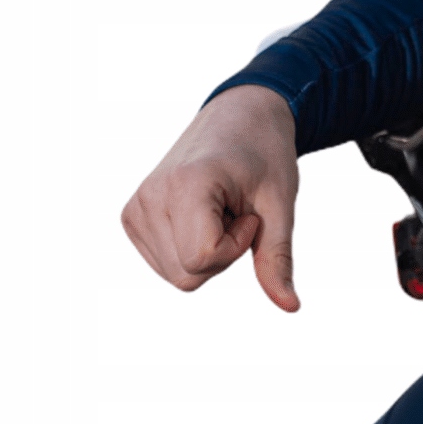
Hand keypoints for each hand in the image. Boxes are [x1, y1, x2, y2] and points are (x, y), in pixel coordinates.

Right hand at [121, 85, 300, 311]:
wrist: (240, 116)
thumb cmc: (265, 154)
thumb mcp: (280, 204)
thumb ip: (278, 257)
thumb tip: (290, 307)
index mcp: (185, 184)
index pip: (202, 259)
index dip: (237, 245)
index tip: (249, 211)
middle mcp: (150, 196)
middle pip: (187, 276)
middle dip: (223, 254)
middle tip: (235, 209)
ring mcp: (136, 207)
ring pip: (175, 275)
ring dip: (207, 251)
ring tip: (219, 207)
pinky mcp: (132, 215)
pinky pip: (165, 263)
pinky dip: (190, 248)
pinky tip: (202, 212)